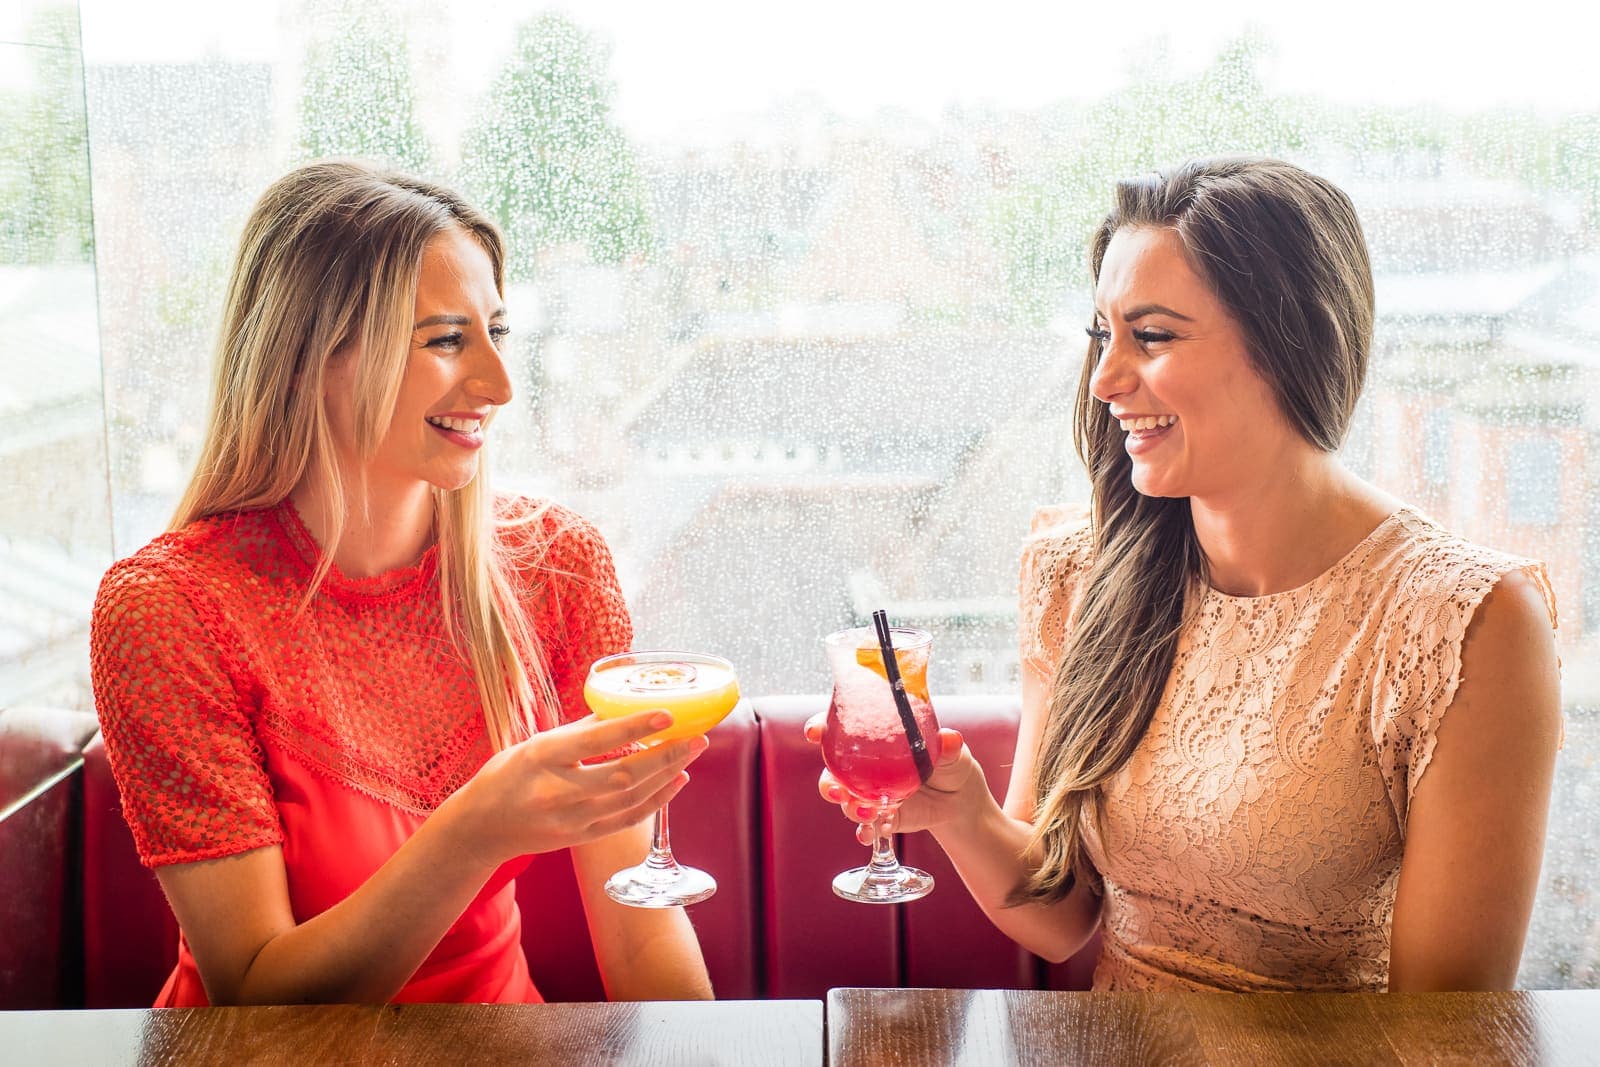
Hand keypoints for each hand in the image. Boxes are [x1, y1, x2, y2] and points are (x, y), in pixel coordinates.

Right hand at [443, 710, 706, 869]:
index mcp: (542, 757)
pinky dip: (656, 802)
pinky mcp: (581, 837)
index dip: (633, 727)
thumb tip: (621, 708)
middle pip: (624, 774)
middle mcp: (558, 790)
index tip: (667, 713)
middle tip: (697, 737)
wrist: (481, 829)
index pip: (595, 740)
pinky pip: (627, 820)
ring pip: (631, 798)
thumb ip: (579, 729)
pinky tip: (676, 783)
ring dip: (667, 775)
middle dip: (666, 755)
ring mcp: (571, 819)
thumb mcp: (534, 743)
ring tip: (691, 753)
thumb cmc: (506, 776)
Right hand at [803, 712, 980, 846]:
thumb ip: (947, 746)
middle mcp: (865, 767)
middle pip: (832, 771)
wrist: (961, 800)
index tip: (814, 732)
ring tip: (865, 812)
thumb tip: (950, 739)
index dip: (820, 728)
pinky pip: (865, 826)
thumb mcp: (951, 752)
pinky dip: (865, 831)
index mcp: (875, 739)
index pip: (839, 730)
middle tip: (836, 790)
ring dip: (848, 808)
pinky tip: (871, 834)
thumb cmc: (951, 763)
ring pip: (845, 800)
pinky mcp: (881, 817)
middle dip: (828, 782)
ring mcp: (870, 794)